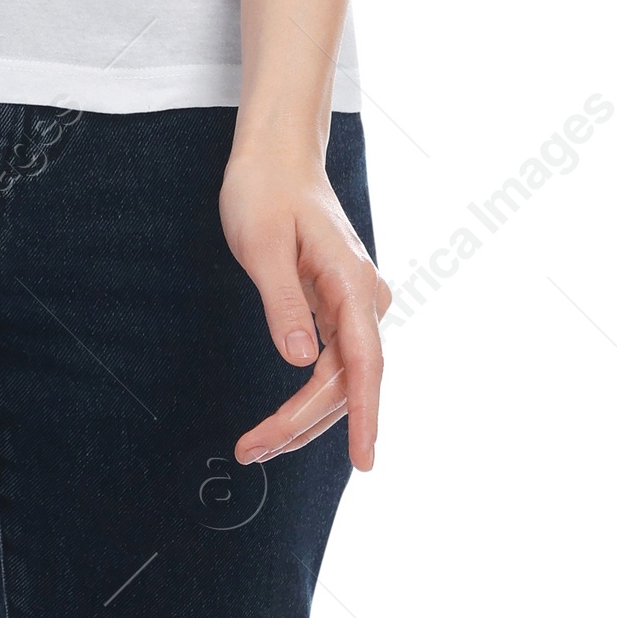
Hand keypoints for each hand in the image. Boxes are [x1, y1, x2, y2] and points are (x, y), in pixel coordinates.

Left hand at [219, 137, 391, 471]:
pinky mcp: (338, 308)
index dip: (364, 415)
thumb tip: (301, 361)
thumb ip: (283, 303)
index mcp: (351, 282)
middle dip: (303, 424)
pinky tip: (283, 422)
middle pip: (346, 380)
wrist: (276, 156)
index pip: (365, 363)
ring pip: (340, 379)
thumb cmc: (265, 191)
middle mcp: (363, 298)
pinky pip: (332, 364)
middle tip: (251, 451)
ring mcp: (354, 304)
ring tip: (256, 446)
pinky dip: (308, 398)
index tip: (363, 460)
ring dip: (304, 419)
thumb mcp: (261, 244)